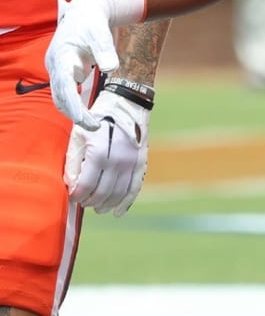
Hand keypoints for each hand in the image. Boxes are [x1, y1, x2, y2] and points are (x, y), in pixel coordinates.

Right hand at [46, 0, 119, 126]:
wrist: (85, 12)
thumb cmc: (93, 23)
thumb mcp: (101, 34)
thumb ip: (105, 51)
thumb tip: (112, 68)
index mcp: (61, 57)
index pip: (65, 87)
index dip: (73, 105)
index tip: (85, 120)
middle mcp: (55, 65)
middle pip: (60, 96)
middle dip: (75, 113)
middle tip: (95, 126)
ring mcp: (58, 68)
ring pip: (61, 96)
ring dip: (73, 111)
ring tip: (94, 124)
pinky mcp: (64, 70)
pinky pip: (66, 91)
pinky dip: (74, 103)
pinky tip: (86, 113)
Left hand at [65, 90, 149, 215]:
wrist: (127, 103)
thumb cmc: (97, 119)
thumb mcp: (78, 137)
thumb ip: (74, 162)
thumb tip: (72, 185)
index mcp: (99, 152)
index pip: (86, 185)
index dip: (77, 195)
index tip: (72, 197)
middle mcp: (118, 160)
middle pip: (102, 192)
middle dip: (90, 201)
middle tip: (83, 202)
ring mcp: (132, 162)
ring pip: (118, 193)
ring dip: (106, 204)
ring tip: (97, 208)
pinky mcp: (141, 162)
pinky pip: (134, 187)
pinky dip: (126, 202)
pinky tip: (118, 212)